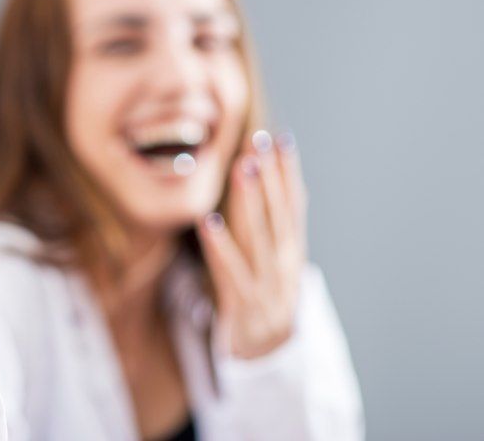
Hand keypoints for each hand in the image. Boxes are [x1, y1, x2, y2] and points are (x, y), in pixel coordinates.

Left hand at [197, 129, 306, 358]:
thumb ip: (266, 227)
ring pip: (259, 237)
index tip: (281, 138)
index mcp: (292, 253)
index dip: (289, 172)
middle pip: (278, 215)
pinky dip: (220, 245)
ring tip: (242, 167)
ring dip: (251, 200)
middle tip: (259, 140)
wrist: (268, 362)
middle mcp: (284, 266)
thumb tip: (259, 181)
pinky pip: (230, 272)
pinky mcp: (244, 306)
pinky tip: (207, 220)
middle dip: (270, 175)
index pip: (294, 206)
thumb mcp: (270, 263)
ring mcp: (267, 287)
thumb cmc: (261, 300)